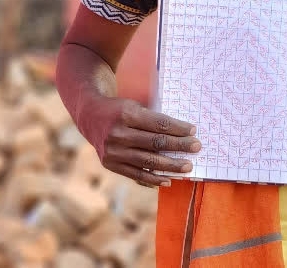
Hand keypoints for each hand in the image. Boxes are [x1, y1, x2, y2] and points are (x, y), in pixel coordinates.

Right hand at [84, 97, 201, 187]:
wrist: (90, 116)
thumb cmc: (120, 110)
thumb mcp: (134, 106)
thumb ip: (153, 120)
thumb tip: (182, 134)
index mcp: (126, 114)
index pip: (158, 124)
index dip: (178, 128)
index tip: (193, 131)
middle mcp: (118, 133)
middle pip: (155, 142)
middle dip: (179, 146)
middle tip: (196, 148)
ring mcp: (113, 151)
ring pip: (148, 161)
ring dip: (170, 165)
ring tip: (187, 166)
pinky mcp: (110, 164)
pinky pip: (136, 174)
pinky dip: (153, 178)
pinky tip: (168, 179)